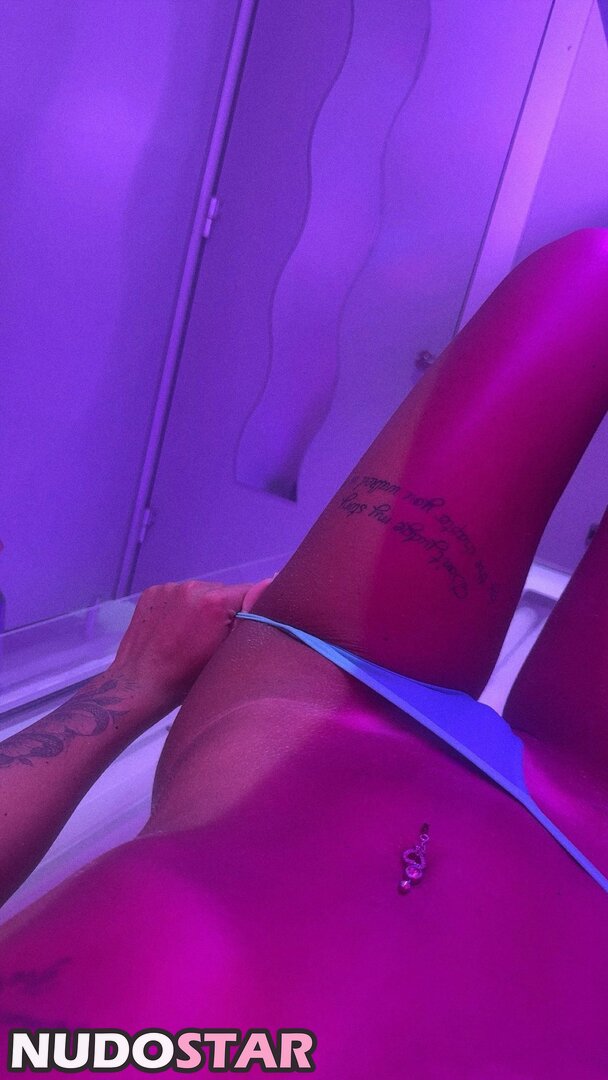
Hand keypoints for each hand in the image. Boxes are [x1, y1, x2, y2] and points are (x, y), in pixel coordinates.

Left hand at [110, 577, 273, 711]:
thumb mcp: (227, 653)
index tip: (246, 628)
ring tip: (192, 635)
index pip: (251, 591)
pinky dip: (182, 608)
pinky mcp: (152, 592)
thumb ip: (248, 623)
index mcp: (215, 600)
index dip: (254, 609)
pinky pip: (179, 595)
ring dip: (203, 608)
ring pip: (201, 593)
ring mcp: (169, 587)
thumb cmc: (187, 677)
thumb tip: (265, 594)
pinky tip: (175, 630)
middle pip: (224, 592)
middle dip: (226, 610)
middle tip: (216, 637)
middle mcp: (193, 586)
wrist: (139, 684)